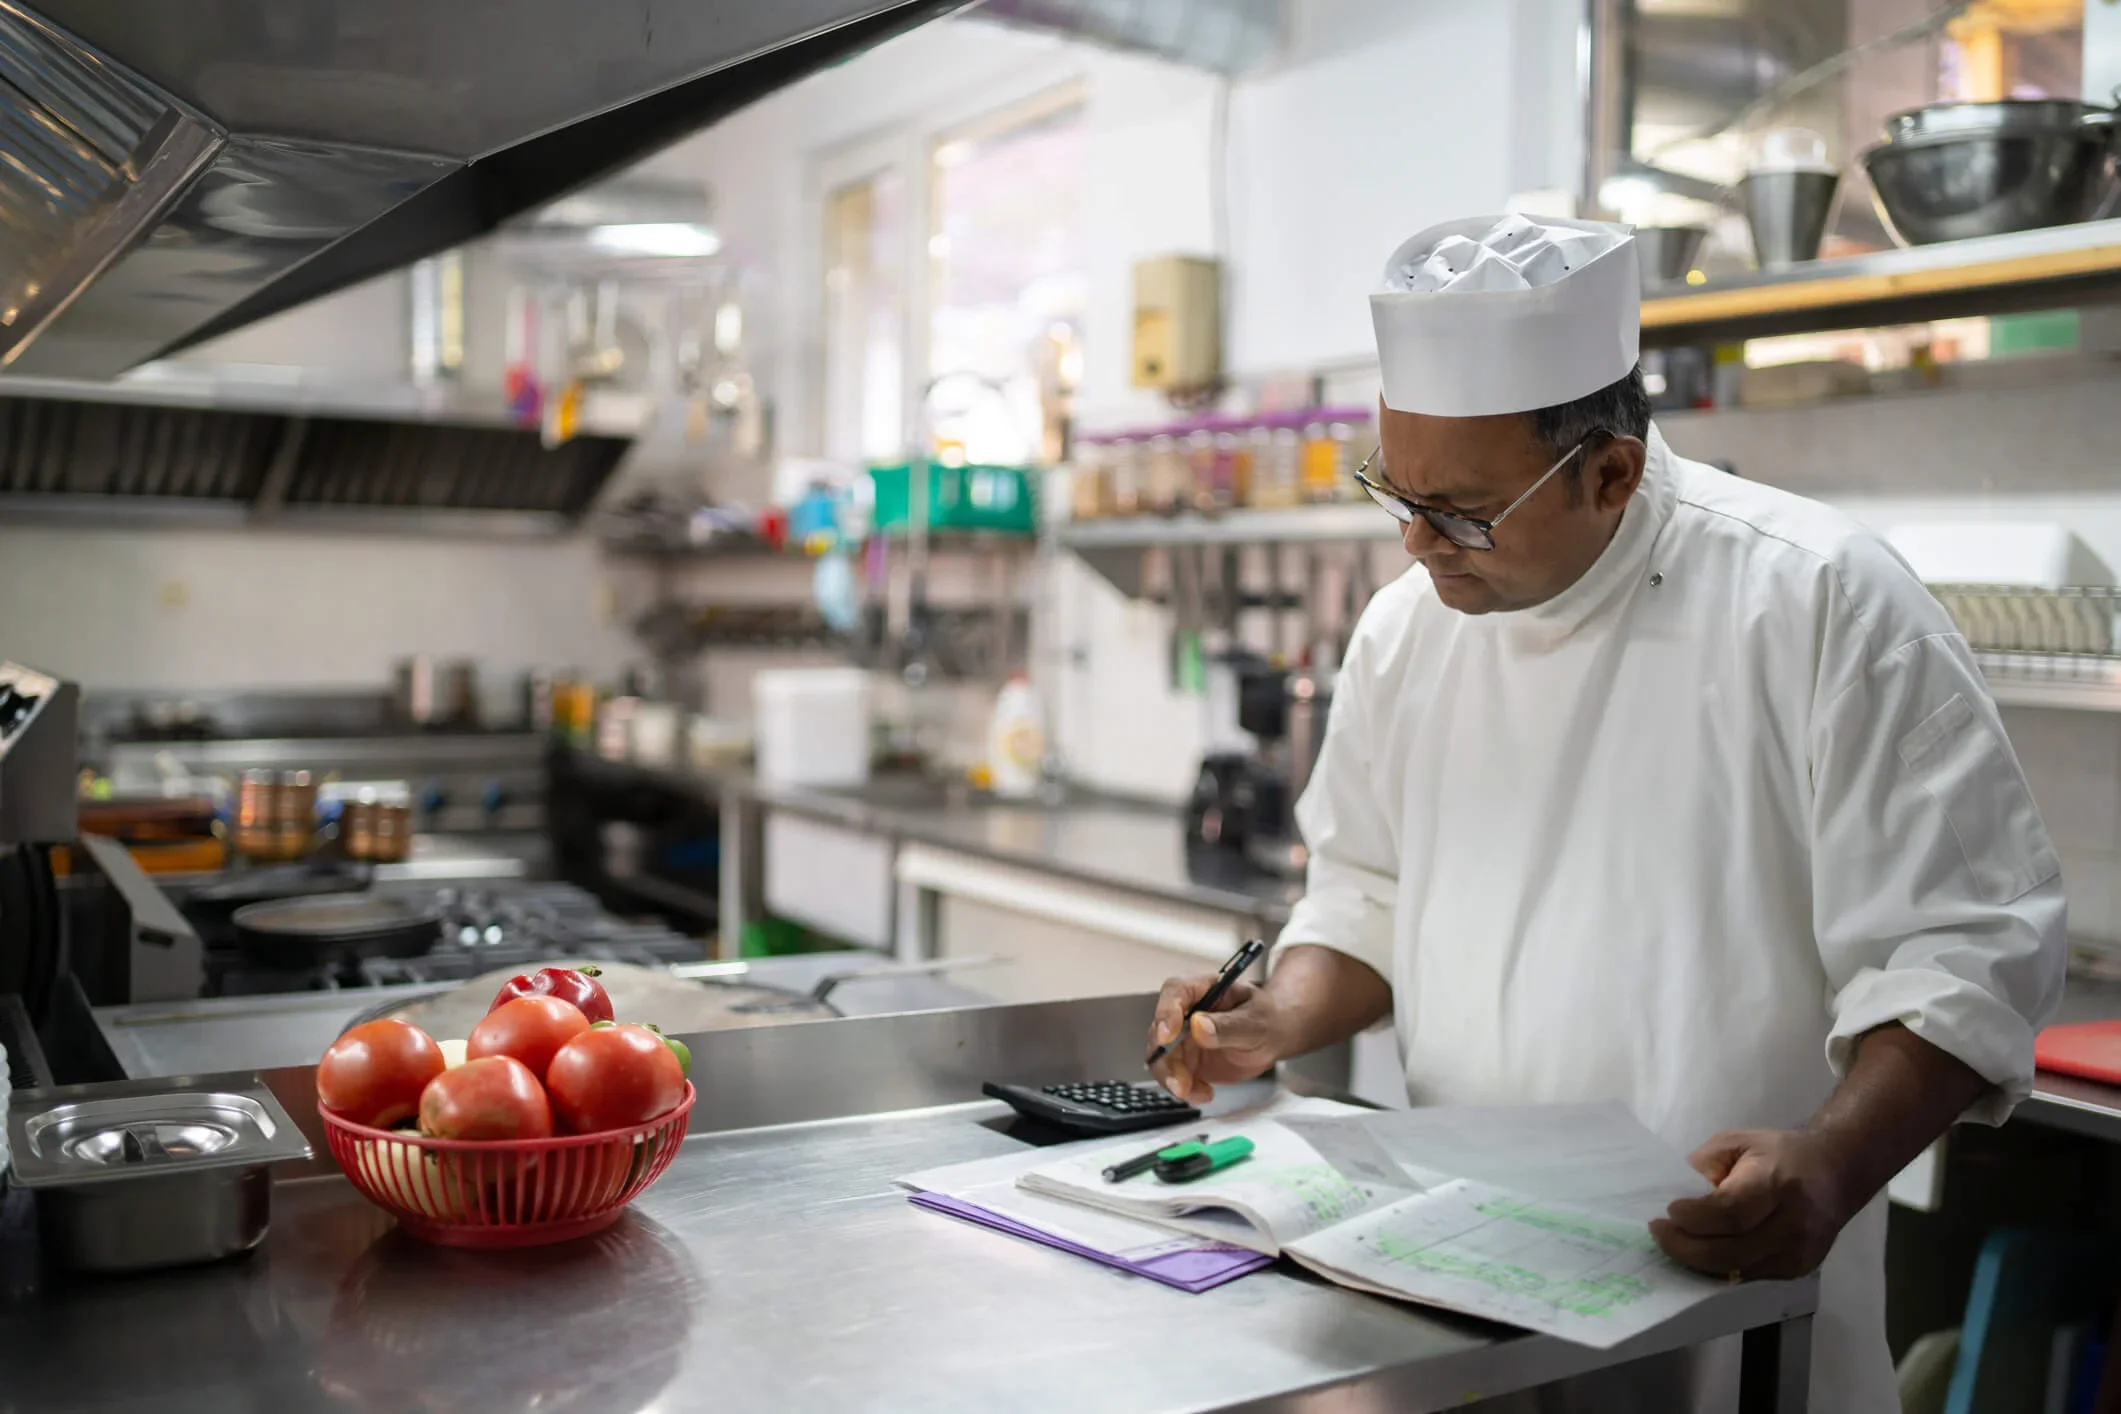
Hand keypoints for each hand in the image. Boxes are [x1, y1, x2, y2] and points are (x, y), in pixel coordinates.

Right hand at [1146, 973, 1290, 1104]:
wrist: (1275, 1037)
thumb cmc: (1267, 1018)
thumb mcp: (1256, 1020)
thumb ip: (1229, 1025)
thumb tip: (1198, 1026)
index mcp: (1203, 989)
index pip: (1175, 992)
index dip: (1166, 1012)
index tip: (1167, 1036)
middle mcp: (1186, 1011)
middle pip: (1159, 1030)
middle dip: (1165, 1058)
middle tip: (1179, 1081)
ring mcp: (1184, 1037)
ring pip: (1161, 1057)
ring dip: (1171, 1078)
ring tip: (1191, 1092)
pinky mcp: (1186, 1060)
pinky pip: (1173, 1076)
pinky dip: (1184, 1089)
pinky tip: (1204, 1093)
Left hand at [1649, 1129, 1858, 1281]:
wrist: (1835, 1171)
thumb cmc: (1780, 1153)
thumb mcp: (1737, 1142)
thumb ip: (1704, 1165)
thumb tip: (1673, 1194)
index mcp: (1776, 1185)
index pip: (1730, 1214)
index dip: (1694, 1218)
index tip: (1668, 1212)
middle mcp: (1792, 1225)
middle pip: (1730, 1252)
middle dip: (1686, 1247)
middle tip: (1659, 1233)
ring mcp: (1798, 1253)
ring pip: (1737, 1271)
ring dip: (1698, 1263)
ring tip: (1674, 1244)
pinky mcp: (1798, 1270)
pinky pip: (1749, 1278)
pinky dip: (1720, 1270)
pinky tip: (1701, 1254)